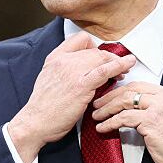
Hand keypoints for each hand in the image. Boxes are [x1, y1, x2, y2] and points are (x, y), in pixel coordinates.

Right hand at [7, 32, 135, 162]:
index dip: (95, 46)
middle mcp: (63, 61)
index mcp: (55, 58)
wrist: (35, 123)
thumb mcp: (51, 79)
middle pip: (94, 50)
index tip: (101, 56)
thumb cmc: (44, 107)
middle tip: (118, 67)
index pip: (80, 39)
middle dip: (110, 58)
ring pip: (101, 58)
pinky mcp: (81, 86)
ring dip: (117, 62)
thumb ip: (66, 70)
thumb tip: (87, 69)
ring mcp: (72, 72)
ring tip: (126, 68)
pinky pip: (105, 71)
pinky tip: (128, 65)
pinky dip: (119, 66)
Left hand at [91, 82, 162, 162]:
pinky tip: (103, 127)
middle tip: (98, 104)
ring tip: (97, 116)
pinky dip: (110, 123)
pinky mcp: (151, 122)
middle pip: (130, 90)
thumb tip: (130, 106)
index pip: (140, 85)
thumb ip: (155, 108)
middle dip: (109, 97)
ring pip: (124, 102)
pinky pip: (123, 119)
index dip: (120, 90)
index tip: (109, 96)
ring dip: (106, 109)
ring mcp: (159, 108)